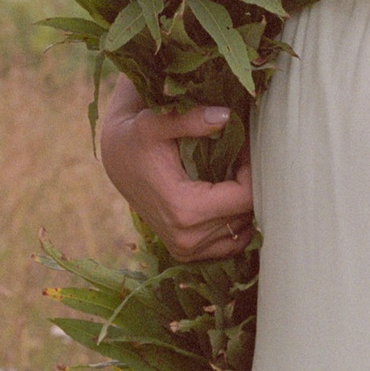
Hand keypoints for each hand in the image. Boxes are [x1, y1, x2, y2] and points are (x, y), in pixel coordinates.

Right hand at [96, 73, 253, 260]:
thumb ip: (189, 119)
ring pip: (242, 228)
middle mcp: (186, 238)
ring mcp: (187, 250)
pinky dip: (236, 222)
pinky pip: (231, 245)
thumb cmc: (136, 139)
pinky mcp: (187, 253)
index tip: (242, 146)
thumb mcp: (154, 123)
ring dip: (242, 201)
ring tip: (228, 174)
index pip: (245, 197)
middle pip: (245, 213)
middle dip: (248, 183)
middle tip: (237, 156)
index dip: (252, 169)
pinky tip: (226, 199)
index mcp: (183, 210)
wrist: (117, 161)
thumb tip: (225, 116)